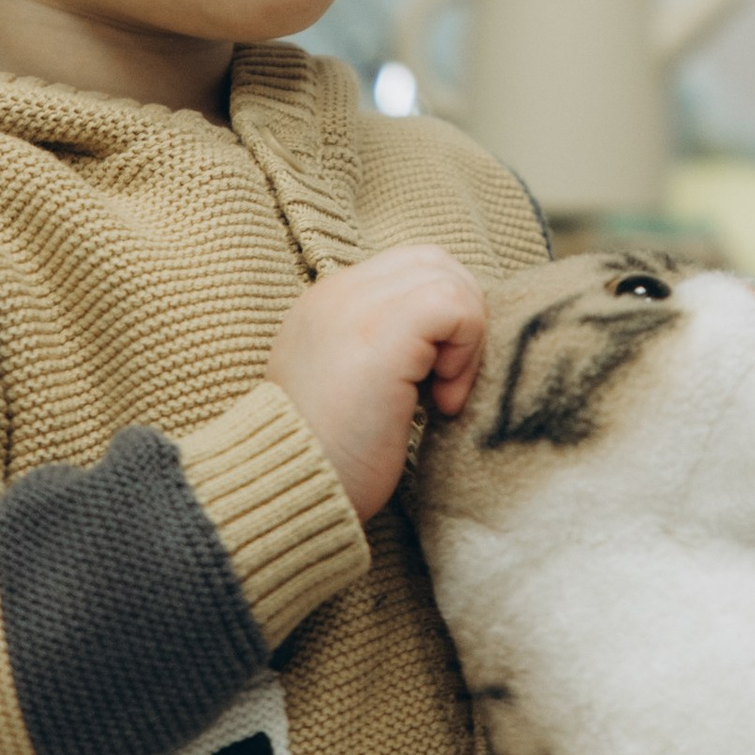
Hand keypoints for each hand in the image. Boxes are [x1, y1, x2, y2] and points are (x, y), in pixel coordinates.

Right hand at [266, 244, 487, 521]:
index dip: (440, 320)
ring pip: (450, 277)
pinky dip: (466, 350)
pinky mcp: (382, 330)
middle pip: (434, 261)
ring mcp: (356, 305)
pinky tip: (441, 400)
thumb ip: (378, 351)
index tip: (431, 382)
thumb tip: (441, 343)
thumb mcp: (347, 389)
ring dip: (466, 339)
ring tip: (440, 395)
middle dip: (461, 319)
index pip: (408, 270)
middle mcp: (336, 293)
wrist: (287, 493)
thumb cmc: (324, 462)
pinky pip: (454, 304)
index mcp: (326, 305)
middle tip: (445, 385)